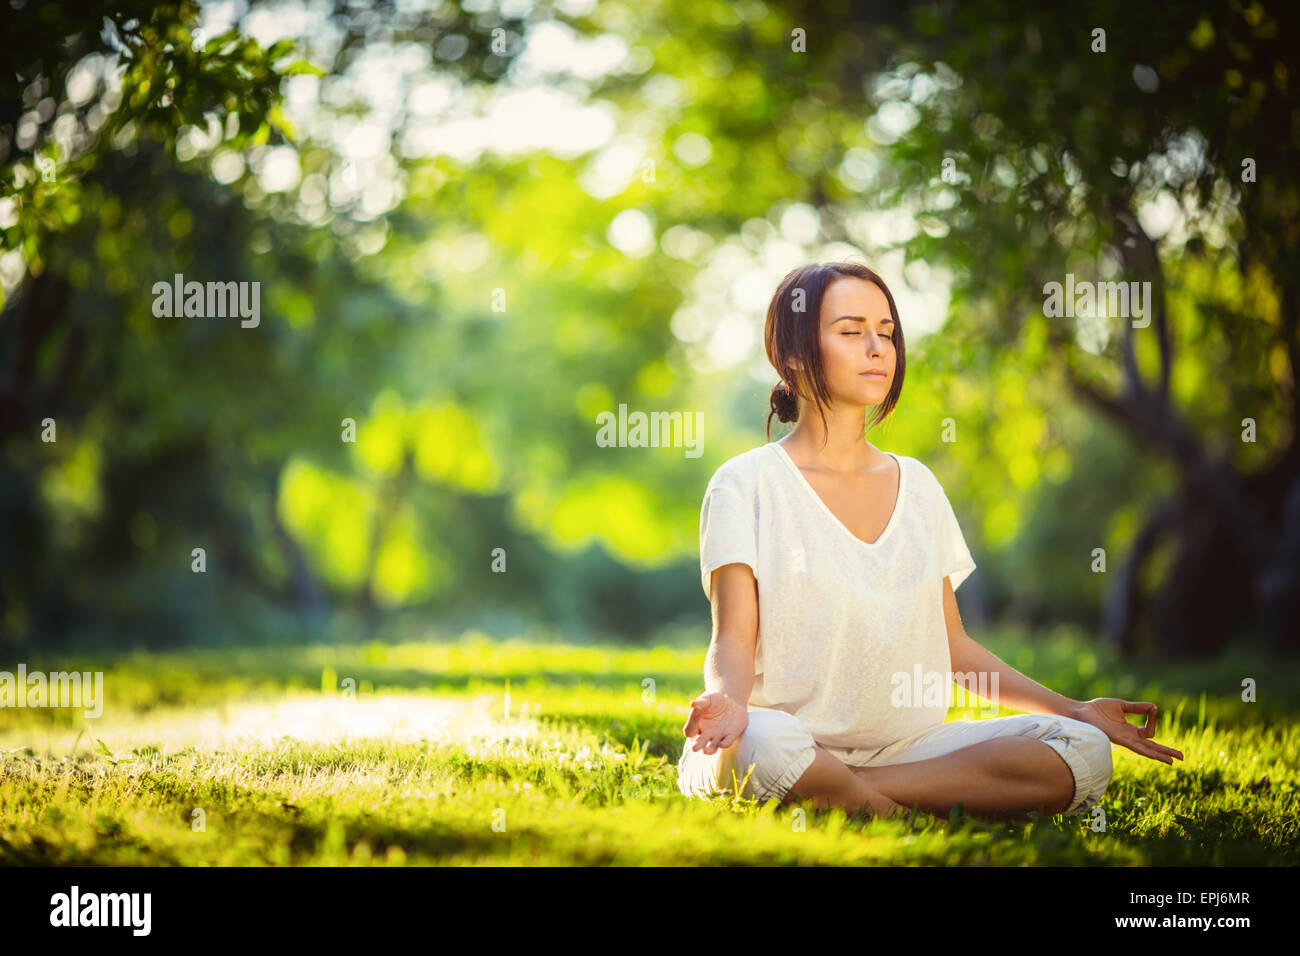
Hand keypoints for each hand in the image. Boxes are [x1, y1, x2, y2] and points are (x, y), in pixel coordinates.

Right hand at [682, 692, 747, 754]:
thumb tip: (692, 704)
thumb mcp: (707, 699)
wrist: (731, 703)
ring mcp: (718, 737)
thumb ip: (700, 703)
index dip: (691, 724)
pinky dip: (725, 744)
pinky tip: (722, 744)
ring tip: (706, 751)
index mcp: (697, 725)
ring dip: (710, 749)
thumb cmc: (715, 701)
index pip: (689, 730)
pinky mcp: (731, 736)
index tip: (695, 711)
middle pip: (699, 743)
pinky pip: (727, 742)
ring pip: (713, 747)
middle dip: (697, 746)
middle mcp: (706, 734)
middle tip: (694, 748)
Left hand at [1070, 697, 1184, 763]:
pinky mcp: (1118, 739)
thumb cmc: (1097, 709)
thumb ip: (1137, 707)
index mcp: (1130, 730)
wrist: (1081, 712)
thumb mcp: (1121, 706)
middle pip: (1152, 747)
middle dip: (1166, 752)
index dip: (1154, 720)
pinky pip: (1136, 746)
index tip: (1152, 709)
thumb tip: (1154, 707)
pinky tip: (1156, 756)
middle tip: (1182, 758)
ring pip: (1146, 750)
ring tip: (1173, 762)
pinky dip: (1147, 751)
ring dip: (1160, 755)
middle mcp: (1129, 738)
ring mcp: (1124, 740)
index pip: (1150, 731)